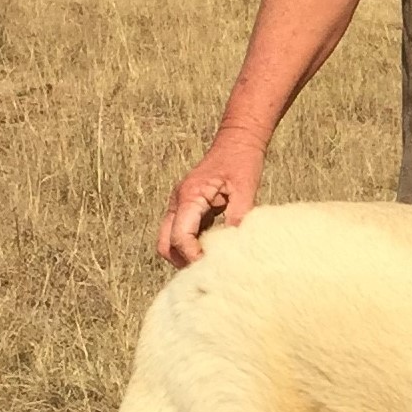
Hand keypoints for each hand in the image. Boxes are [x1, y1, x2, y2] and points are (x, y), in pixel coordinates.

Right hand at [158, 131, 265, 266]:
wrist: (238, 141)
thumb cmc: (241, 161)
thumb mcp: (245, 190)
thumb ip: (237, 218)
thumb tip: (234, 248)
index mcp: (190, 197)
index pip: (179, 238)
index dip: (193, 257)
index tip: (211, 267)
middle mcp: (179, 203)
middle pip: (166, 244)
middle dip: (183, 261)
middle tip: (208, 270)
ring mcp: (181, 206)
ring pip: (171, 241)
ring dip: (186, 255)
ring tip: (211, 263)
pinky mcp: (189, 208)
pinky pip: (182, 233)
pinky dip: (192, 245)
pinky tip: (213, 250)